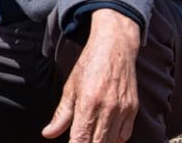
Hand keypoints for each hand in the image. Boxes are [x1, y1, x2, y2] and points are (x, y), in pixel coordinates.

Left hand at [42, 9, 139, 142]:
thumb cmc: (89, 66)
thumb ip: (61, 115)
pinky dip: (114, 139)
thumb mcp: (70, 88)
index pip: (81, 139)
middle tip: (79, 140)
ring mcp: (123, 111)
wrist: (114, 48)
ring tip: (90, 137)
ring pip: (111, 141)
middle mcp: (108, 109)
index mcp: (88, 103)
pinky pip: (124, 135)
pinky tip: (105, 135)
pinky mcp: (133, 110)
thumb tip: (48, 134)